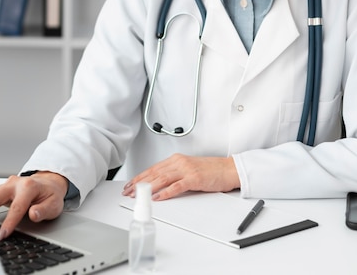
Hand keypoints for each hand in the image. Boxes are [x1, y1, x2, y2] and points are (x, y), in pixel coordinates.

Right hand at [0, 172, 68, 240]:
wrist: (49, 183)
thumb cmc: (50, 195)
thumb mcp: (54, 204)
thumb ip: (44, 210)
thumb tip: (34, 214)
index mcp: (29, 187)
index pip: (17, 206)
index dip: (9, 222)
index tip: (2, 234)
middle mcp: (15, 183)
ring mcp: (6, 185)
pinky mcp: (0, 188)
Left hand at [122, 153, 239, 200]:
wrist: (228, 169)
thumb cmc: (210, 170)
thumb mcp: (188, 169)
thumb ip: (174, 174)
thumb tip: (158, 184)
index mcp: (176, 159)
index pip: (153, 168)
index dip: (140, 177)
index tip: (130, 185)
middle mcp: (179, 162)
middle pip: (154, 173)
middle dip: (139, 183)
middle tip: (128, 191)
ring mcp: (186, 170)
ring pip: (162, 178)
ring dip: (147, 187)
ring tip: (137, 195)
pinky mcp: (194, 178)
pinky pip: (177, 186)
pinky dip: (165, 192)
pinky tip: (157, 197)